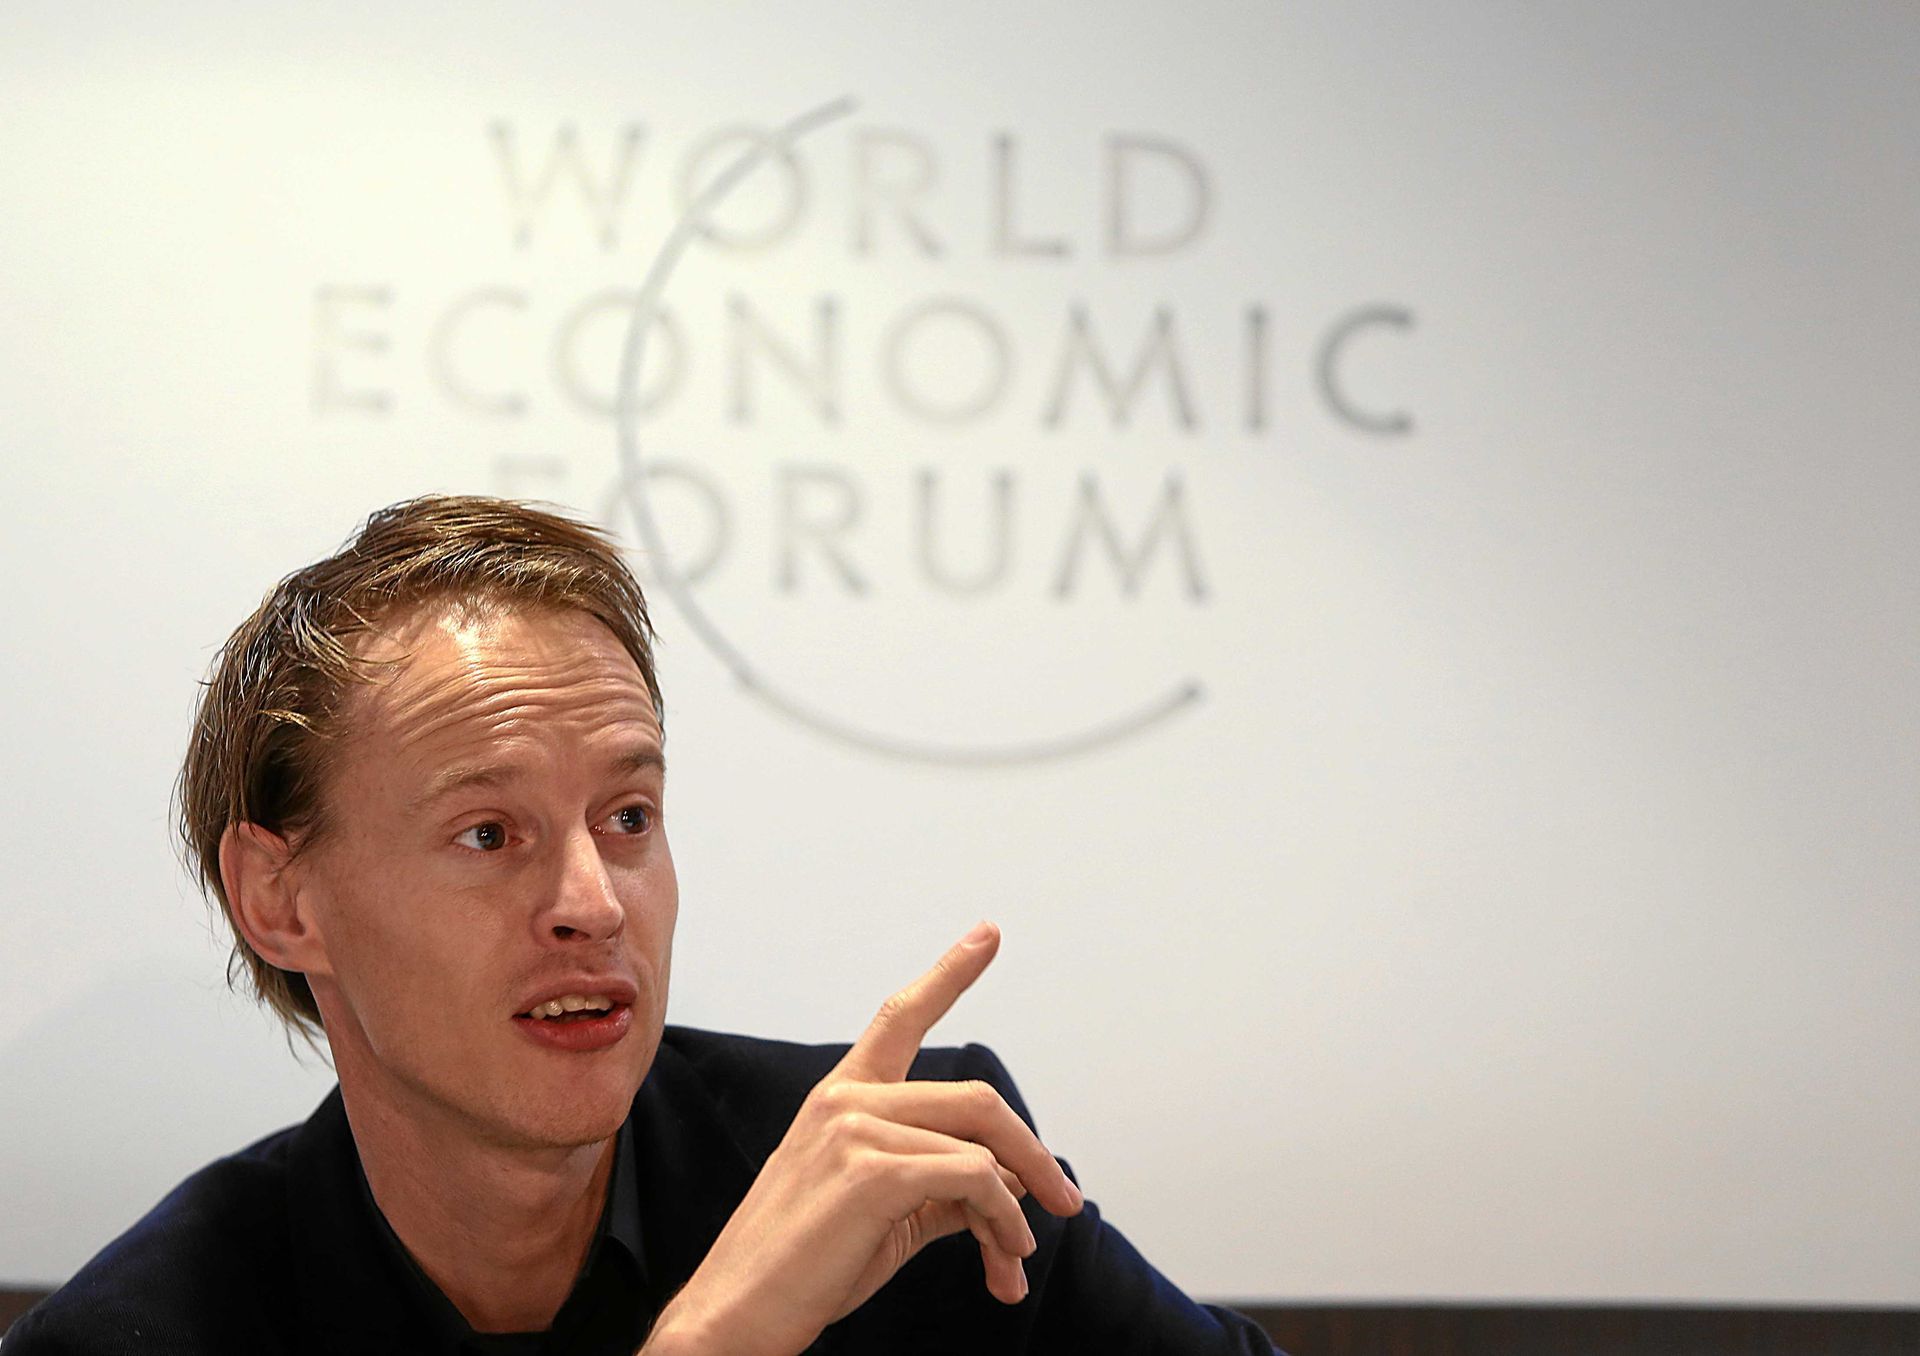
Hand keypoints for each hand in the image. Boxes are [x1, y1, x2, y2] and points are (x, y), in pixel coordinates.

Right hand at [641, 921, 1084, 1355]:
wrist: (739, 1317)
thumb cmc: (805, 1268)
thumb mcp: (885, 1214)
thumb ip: (942, 1185)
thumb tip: (1010, 1184)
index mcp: (842, 1099)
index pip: (900, 1017)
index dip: (950, 972)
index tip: (988, 933)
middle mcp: (847, 1100)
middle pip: (977, 1099)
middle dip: (1032, 1153)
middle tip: (1064, 1201)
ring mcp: (855, 1129)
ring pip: (981, 1147)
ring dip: (1017, 1210)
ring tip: (1017, 1259)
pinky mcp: (870, 1170)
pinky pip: (974, 1181)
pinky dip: (1003, 1223)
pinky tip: (1003, 1261)